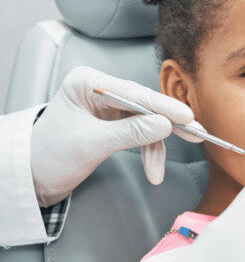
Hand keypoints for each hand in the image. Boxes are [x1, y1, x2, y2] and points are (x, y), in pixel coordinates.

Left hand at [30, 66, 202, 206]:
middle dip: (167, 125)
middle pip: (144, 105)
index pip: (133, 92)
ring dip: (156, 147)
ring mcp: (108, 106)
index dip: (163, 106)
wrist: (31, 178)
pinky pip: (140, 133)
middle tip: (195, 133)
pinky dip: (148, 151)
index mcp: (87, 83)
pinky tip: (153, 169)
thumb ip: (130, 133)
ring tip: (158, 171)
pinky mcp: (114, 122)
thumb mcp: (91, 145)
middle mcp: (99, 89)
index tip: (187, 117)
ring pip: (146, 122)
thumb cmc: (48, 157)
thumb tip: (165, 125)